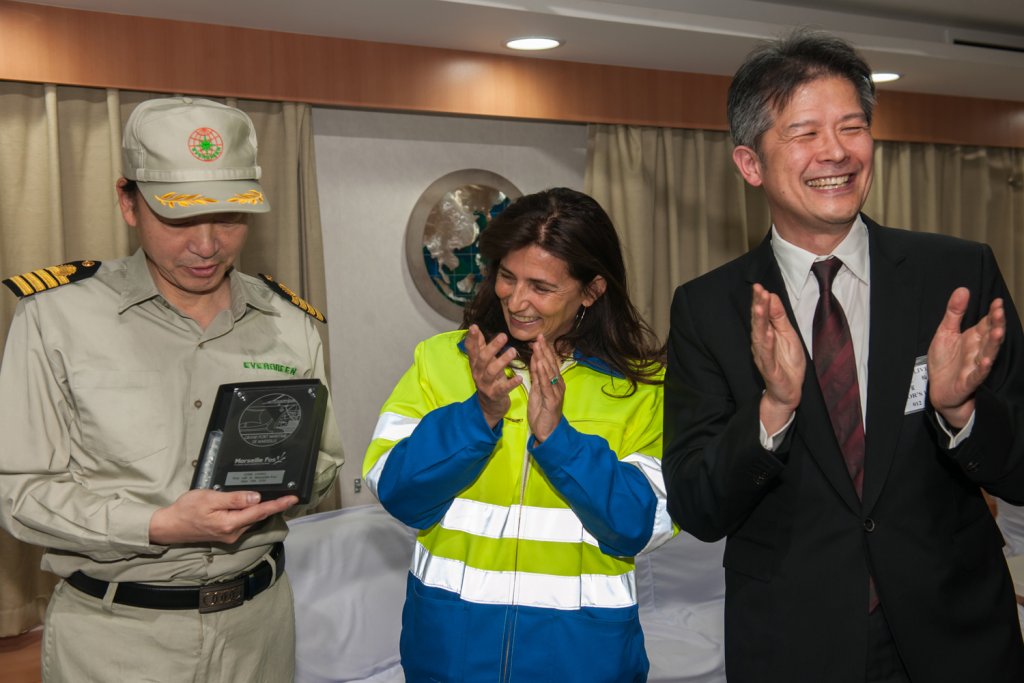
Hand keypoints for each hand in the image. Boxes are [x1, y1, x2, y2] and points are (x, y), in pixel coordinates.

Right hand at [148, 489, 296, 544]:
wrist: (169, 526)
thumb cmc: (186, 510)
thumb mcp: (210, 499)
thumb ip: (234, 499)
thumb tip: (256, 498)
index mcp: (230, 524)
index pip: (260, 512)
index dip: (278, 504)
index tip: (293, 498)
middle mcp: (233, 533)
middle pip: (258, 516)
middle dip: (274, 506)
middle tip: (288, 494)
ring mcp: (230, 536)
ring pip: (252, 520)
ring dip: (262, 509)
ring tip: (274, 497)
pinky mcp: (226, 535)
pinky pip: (244, 522)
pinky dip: (251, 513)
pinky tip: (253, 504)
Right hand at [466, 324, 521, 427]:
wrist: (489, 406)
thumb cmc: (489, 379)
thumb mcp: (483, 363)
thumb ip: (480, 346)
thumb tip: (474, 327)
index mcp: (475, 364)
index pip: (471, 349)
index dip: (472, 338)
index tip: (474, 326)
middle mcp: (478, 373)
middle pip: (483, 358)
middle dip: (492, 347)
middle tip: (503, 336)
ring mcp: (486, 385)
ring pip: (492, 371)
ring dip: (502, 361)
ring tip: (513, 351)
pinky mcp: (495, 395)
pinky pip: (503, 388)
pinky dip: (511, 383)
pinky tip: (520, 378)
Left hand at [528, 333, 564, 441]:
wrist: (547, 432)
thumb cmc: (542, 412)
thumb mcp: (538, 390)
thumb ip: (537, 375)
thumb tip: (536, 359)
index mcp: (554, 382)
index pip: (550, 363)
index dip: (545, 350)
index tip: (539, 337)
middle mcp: (558, 385)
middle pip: (551, 364)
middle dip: (545, 350)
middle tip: (539, 336)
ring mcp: (556, 392)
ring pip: (550, 372)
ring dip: (544, 358)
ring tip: (538, 346)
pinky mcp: (552, 400)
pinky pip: (547, 384)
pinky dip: (543, 373)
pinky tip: (540, 364)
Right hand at [751, 283, 805, 432]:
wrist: (789, 391)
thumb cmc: (787, 363)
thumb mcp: (788, 335)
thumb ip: (779, 318)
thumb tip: (772, 297)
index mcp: (766, 333)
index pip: (762, 314)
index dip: (760, 300)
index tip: (759, 286)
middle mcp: (761, 343)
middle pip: (758, 322)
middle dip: (758, 306)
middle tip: (758, 290)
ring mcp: (763, 356)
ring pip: (759, 336)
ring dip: (759, 321)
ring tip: (759, 308)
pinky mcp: (769, 369)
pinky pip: (766, 355)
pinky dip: (766, 344)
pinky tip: (768, 333)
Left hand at [928, 288, 1004, 428]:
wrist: (938, 389)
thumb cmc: (945, 361)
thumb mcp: (945, 332)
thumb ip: (954, 313)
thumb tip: (963, 289)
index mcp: (973, 338)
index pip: (986, 323)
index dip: (992, 314)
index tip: (997, 301)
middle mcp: (978, 350)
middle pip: (990, 336)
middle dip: (996, 325)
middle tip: (999, 312)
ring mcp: (975, 366)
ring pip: (988, 354)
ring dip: (994, 344)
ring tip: (998, 332)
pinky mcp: (968, 381)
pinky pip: (977, 374)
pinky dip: (982, 368)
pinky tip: (985, 361)